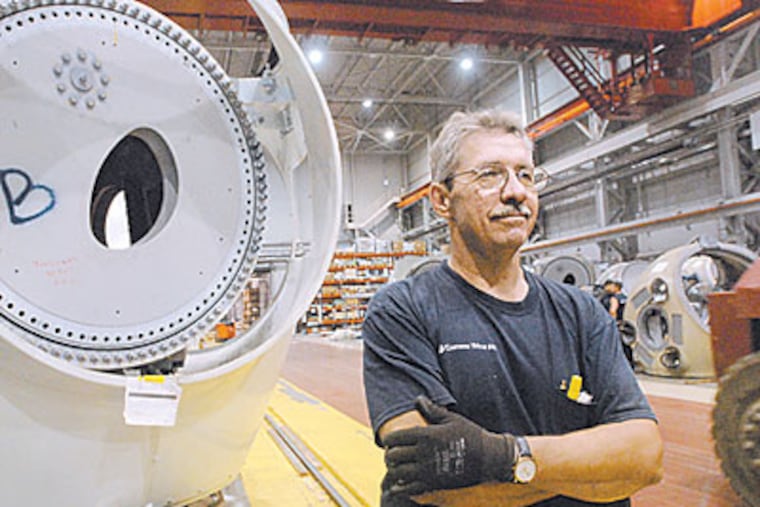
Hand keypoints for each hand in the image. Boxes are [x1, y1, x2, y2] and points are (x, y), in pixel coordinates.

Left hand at [382, 396, 515, 496]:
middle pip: (394, 456)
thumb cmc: (470, 435)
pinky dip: (401, 486)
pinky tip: (402, 482)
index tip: (389, 441)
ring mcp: (428, 471)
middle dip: (390, 455)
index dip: (388, 440)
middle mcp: (425, 453)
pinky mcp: (433, 484)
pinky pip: (409, 488)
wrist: (488, 459)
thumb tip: (417, 399)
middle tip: (392, 454)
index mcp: (427, 435)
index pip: (396, 437)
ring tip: (397, 467)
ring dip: (394, 470)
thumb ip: (432, 410)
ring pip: (398, 473)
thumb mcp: (452, 420)